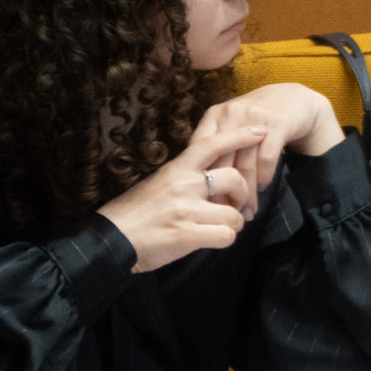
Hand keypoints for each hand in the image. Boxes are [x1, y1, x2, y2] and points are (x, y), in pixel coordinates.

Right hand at [100, 127, 255, 272]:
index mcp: (176, 169)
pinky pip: (226, 236)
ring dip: (233, 223)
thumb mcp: (158, 184)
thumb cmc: (134, 213)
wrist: (111, 240)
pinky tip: (213, 240)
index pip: (212, 144)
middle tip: (239, 206)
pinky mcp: (188, 234)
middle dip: (244, 194)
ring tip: (221, 227)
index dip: (239, 136)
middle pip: (234, 178)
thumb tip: (213, 181)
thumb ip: (185, 179)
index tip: (260, 130)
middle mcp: (184, 185)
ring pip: (234, 213)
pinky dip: (225, 239)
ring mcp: (187, 210)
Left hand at [190, 84, 341, 214]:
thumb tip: (203, 188)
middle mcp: (231, 114)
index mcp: (215, 116)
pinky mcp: (277, 124)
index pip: (201, 152)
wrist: (294, 99)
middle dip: (225, 193)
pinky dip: (265, 177)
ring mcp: (255, 117)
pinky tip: (263, 187)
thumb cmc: (258, 120)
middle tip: (228, 214)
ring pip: (246, 164)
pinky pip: (267, 159)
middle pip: (223, 162)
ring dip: (247, 192)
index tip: (207, 204)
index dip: (204, 180)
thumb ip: (217, 148)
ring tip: (248, 210)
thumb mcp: (233, 127)